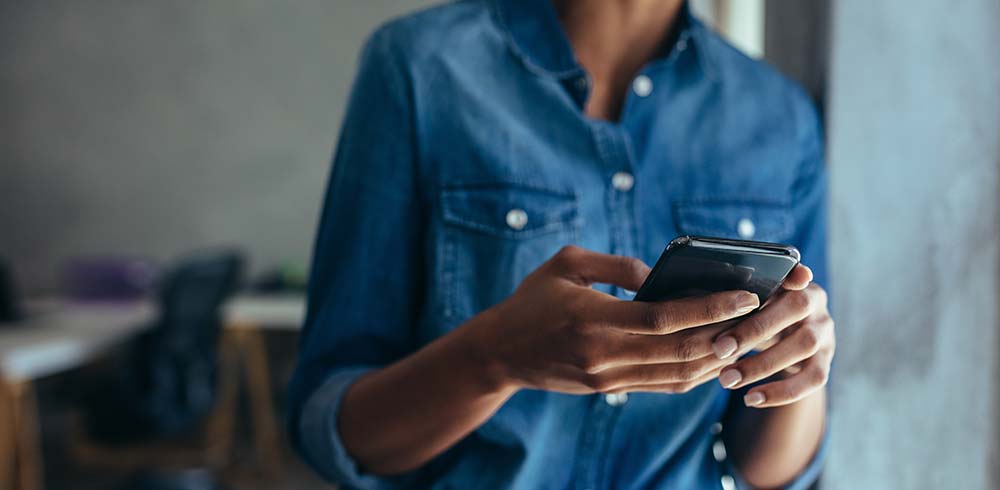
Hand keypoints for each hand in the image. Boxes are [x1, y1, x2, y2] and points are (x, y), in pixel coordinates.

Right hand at [475, 246, 760, 394]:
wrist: (499, 353)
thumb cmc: (532, 300)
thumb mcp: (566, 265)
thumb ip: (616, 265)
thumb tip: (659, 276)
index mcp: (593, 319)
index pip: (665, 318)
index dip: (710, 307)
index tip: (745, 294)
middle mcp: (604, 354)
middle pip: (680, 350)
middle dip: (725, 334)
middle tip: (759, 315)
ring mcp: (608, 377)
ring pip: (677, 373)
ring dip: (716, 357)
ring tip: (744, 335)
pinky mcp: (609, 389)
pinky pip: (662, 385)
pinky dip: (694, 373)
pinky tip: (713, 356)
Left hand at [711, 264, 834, 407]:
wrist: (784, 339)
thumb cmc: (752, 313)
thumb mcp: (742, 301)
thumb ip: (729, 295)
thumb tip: (693, 297)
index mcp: (794, 279)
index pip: (793, 272)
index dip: (787, 275)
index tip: (762, 286)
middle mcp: (816, 302)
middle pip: (796, 308)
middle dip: (754, 329)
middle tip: (718, 348)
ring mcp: (825, 332)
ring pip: (804, 346)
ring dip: (762, 364)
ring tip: (726, 379)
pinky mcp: (826, 362)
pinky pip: (812, 379)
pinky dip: (781, 392)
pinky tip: (750, 399)